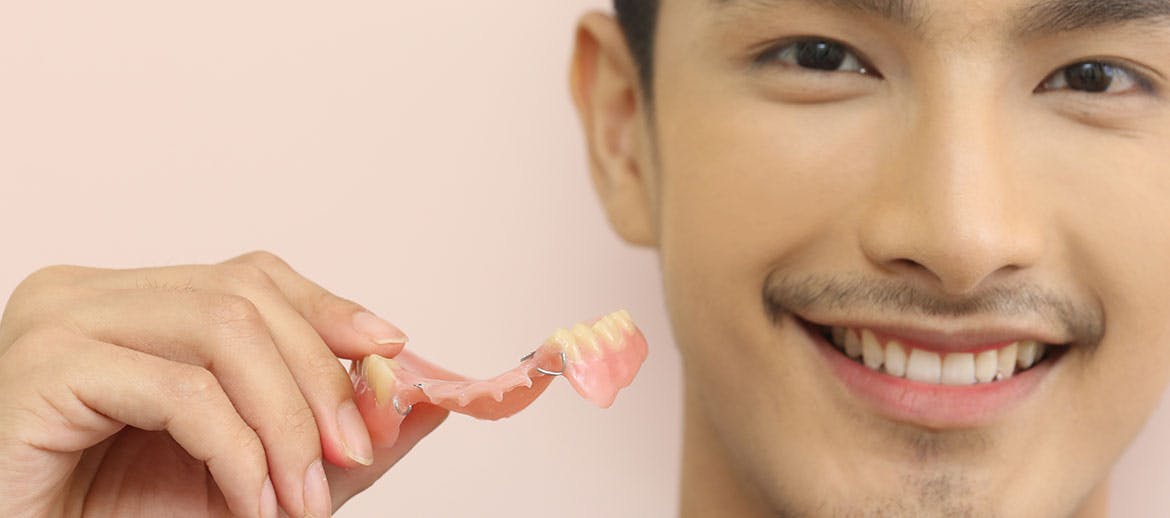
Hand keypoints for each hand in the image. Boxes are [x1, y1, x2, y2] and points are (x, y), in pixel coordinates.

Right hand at [0, 251, 448, 517]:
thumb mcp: (255, 472)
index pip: (251, 276)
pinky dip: (239, 452)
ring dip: (287, 423)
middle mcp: (92, 295)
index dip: (329, 311)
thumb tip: (426, 401)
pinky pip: (182, 392)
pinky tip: (253, 503)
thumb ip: (332, 433)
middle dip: (319, 379)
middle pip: (245, 296)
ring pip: (222, 332)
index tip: (392, 355)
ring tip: (305, 497)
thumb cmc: (117, 517)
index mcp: (134, 305)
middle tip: (357, 452)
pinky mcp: (45, 368)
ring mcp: (62, 322)